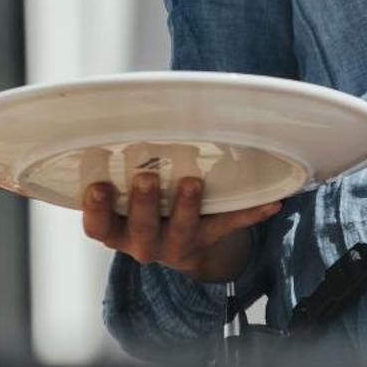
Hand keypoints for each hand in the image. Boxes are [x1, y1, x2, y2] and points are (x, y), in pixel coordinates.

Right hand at [82, 174, 280, 284]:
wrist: (180, 245)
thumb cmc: (145, 207)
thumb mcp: (124, 198)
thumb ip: (116, 169)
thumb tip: (108, 121)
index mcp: (119, 230)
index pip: (99, 227)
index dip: (95, 211)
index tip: (97, 186)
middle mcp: (144, 242)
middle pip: (140, 229)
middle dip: (143, 203)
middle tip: (146, 177)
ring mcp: (178, 243)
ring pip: (182, 230)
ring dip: (187, 206)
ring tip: (193, 183)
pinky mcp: (209, 238)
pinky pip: (230, 225)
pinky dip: (251, 213)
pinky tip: (271, 201)